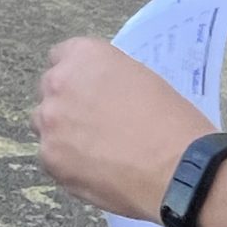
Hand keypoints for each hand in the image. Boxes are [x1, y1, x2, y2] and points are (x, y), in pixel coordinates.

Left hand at [33, 38, 215, 219]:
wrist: (180, 170)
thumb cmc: (173, 123)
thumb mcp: (142, 81)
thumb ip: (108, 81)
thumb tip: (97, 95)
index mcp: (85, 55)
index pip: (62, 56)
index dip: (78, 76)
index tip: (89, 91)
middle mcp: (59, 82)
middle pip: (50, 90)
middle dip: (67, 104)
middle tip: (95, 124)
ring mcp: (49, 120)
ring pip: (45, 124)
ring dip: (63, 134)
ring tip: (98, 152)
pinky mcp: (49, 156)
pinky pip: (51, 157)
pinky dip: (68, 164)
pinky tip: (97, 172)